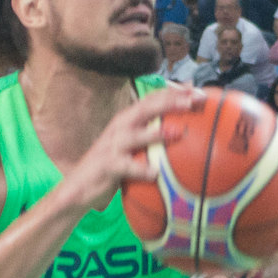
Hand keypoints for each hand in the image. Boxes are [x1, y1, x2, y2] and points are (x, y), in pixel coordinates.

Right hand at [54, 84, 201, 212]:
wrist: (79, 187)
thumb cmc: (112, 166)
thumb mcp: (132, 148)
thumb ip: (152, 139)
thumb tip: (183, 136)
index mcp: (128, 119)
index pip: (153, 98)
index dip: (175, 92)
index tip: (198, 91)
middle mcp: (120, 126)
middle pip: (147, 108)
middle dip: (171, 101)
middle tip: (194, 101)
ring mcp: (113, 145)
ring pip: (136, 134)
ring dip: (157, 132)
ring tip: (178, 132)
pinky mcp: (107, 165)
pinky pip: (127, 166)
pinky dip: (141, 169)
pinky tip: (155, 173)